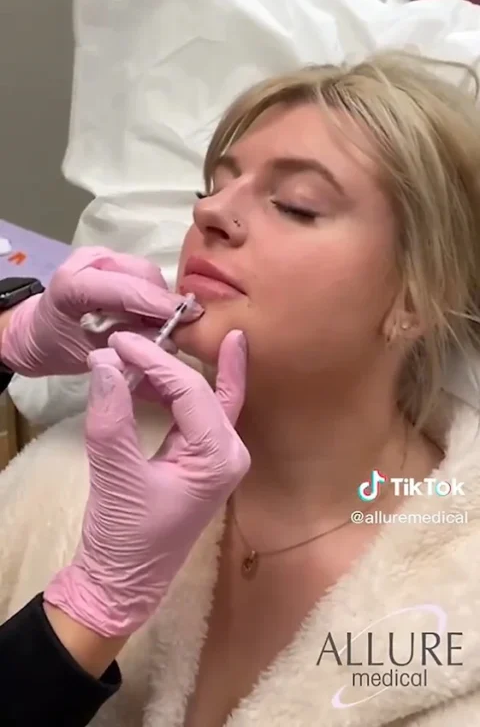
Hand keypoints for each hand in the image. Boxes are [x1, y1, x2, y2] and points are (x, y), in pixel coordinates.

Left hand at [0, 247, 202, 375]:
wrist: (38, 330)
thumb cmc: (59, 347)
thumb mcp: (91, 355)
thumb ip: (128, 345)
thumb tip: (170, 341)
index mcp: (72, 285)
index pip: (125, 289)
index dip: (160, 304)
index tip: (191, 317)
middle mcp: (87, 261)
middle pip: (142, 274)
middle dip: (163, 302)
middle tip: (175, 328)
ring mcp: (99, 255)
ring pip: (146, 271)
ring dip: (158, 297)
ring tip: (160, 323)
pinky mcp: (109, 257)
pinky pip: (140, 272)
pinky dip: (151, 292)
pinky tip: (149, 313)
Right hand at [44, 329, 249, 636]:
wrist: (121, 584)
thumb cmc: (125, 537)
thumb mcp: (115, 475)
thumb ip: (112, 416)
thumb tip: (107, 360)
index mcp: (219, 457)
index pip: (190, 390)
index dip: (154, 360)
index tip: (119, 340)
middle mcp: (229, 452)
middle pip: (208, 387)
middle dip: (177, 356)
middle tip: (141, 328)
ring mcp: (218, 456)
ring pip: (204, 395)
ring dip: (172, 370)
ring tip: (140, 345)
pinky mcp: (200, 458)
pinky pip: (194, 410)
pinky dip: (170, 389)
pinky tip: (147, 372)